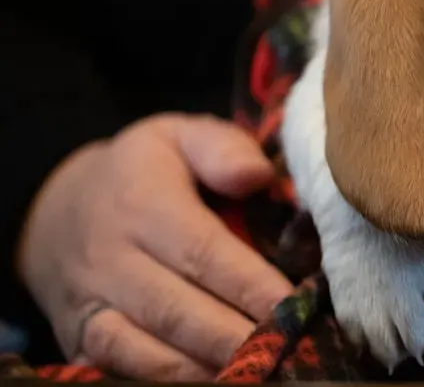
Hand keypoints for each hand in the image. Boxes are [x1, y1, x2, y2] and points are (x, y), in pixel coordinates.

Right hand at [17, 114, 293, 379]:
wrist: (57, 210)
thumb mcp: (178, 137)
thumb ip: (222, 148)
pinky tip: (207, 381)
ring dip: (199, 368)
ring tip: (253, 372)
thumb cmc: (143, 172)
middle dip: (232, 336)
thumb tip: (257, 175)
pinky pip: (111, 369)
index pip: (201, 251)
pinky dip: (157, 381)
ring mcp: (89, 305)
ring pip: (141, 349)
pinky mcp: (77, 339)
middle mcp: (109, 259)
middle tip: (283, 348)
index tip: (290, 304)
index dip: (248, 283)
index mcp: (142, 203)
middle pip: (175, 310)